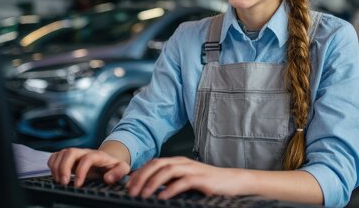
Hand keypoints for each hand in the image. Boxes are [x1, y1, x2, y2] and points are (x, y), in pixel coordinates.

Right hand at [47, 147, 129, 186]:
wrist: (108, 160)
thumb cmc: (113, 166)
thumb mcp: (122, 169)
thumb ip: (118, 173)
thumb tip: (107, 178)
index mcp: (98, 155)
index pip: (87, 158)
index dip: (81, 171)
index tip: (78, 184)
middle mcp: (85, 152)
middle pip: (71, 152)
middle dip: (64, 167)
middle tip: (63, 183)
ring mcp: (76, 154)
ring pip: (62, 153)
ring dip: (57, 167)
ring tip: (59, 181)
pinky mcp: (69, 157)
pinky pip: (56, 155)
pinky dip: (52, 164)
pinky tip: (56, 175)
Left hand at [126, 156, 242, 198]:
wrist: (232, 182)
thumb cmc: (208, 183)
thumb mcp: (185, 180)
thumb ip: (170, 181)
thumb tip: (150, 189)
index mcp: (177, 161)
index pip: (153, 163)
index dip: (139, 173)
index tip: (127, 185)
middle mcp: (183, 162)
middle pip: (157, 164)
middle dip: (141, 177)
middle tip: (130, 191)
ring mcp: (192, 169)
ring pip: (167, 170)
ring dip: (152, 182)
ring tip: (142, 195)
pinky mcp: (201, 179)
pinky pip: (182, 182)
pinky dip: (170, 189)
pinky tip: (161, 197)